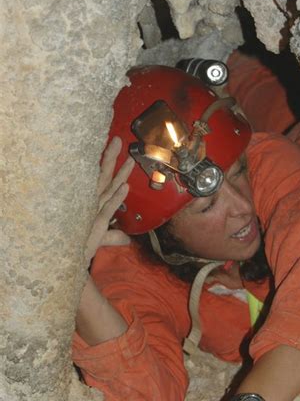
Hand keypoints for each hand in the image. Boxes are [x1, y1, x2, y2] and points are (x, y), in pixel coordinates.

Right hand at [84, 137, 134, 265]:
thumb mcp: (99, 240)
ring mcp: (92, 211)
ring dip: (119, 173)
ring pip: (107, 188)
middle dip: (111, 158)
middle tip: (119, 140)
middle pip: (103, 176)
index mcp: (91, 203)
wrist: (67, 260)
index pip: (103, 181)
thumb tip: (126, 239)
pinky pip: (107, 208)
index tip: (115, 147)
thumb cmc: (79, 246)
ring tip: (129, 159)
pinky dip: (116, 197)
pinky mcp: (95, 223)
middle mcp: (90, 203)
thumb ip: (113, 237)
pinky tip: (125, 186)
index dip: (109, 164)